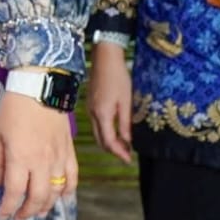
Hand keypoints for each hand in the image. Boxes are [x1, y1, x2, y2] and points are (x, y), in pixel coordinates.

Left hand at [0, 84, 76, 219]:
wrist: (40, 87)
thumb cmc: (13, 108)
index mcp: (20, 158)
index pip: (14, 193)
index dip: (7, 208)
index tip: (1, 216)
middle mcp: (41, 163)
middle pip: (37, 198)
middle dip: (27, 212)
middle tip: (18, 217)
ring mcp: (59, 158)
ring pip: (56, 192)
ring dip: (46, 206)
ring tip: (36, 211)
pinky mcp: (70, 151)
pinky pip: (73, 177)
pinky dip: (68, 191)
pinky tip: (62, 197)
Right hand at [88, 41, 134, 164]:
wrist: (105, 59)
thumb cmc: (118, 78)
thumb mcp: (126, 101)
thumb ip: (125, 123)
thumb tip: (128, 141)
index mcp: (102, 114)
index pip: (108, 141)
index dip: (119, 152)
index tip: (129, 160)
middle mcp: (93, 114)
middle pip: (100, 140)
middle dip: (113, 150)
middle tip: (127, 155)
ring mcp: (90, 109)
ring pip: (98, 133)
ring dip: (109, 141)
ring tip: (124, 145)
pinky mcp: (91, 104)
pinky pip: (97, 124)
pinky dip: (106, 132)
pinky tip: (116, 130)